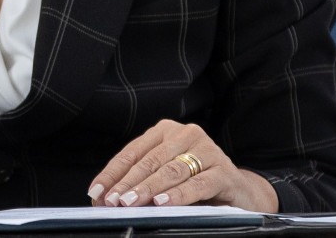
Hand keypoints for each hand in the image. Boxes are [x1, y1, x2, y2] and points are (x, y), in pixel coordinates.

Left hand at [87, 119, 278, 212]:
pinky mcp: (224, 171)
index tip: (96, 191)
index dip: (113, 173)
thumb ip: (139, 182)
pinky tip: (163, 203)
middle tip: (112, 201)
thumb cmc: (195, 183)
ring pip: (172, 170)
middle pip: (150, 161)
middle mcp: (186, 134)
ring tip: (131, 203)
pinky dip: (178, 194)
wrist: (238, 192)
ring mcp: (207, 150)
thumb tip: (104, 197)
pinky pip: (198, 184)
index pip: (133, 152)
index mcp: (167, 131)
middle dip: (127, 183)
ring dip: (148, 189)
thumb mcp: (165, 178)